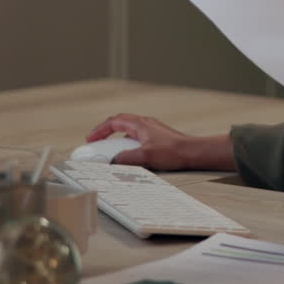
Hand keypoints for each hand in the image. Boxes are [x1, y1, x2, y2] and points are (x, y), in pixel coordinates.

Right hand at [85, 114, 235, 171]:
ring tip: (109, 150)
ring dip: (116, 138)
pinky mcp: (157, 137)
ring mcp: (152, 129)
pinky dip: (127, 143)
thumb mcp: (145, 157)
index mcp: (140, 124)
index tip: (91, 139)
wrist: (193, 152)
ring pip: (128, 130)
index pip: (114, 122)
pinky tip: (128, 155)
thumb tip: (112, 161)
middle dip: (105, 131)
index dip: (100, 130)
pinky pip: (137, 136)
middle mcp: (145, 124)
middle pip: (120, 122)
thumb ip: (125, 158)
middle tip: (96, 142)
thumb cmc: (173, 152)